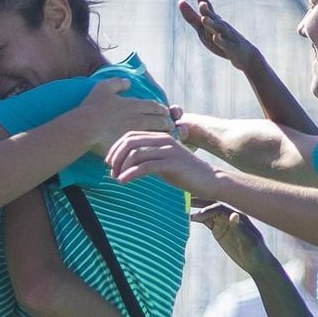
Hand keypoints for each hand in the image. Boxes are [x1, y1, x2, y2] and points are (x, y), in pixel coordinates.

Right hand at [79, 79, 172, 153]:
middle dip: (167, 122)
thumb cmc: (92, 107)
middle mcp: (139, 118)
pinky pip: (148, 145)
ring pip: (157, 133)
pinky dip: (154, 145)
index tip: (165, 112)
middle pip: (161, 120)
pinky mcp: (133, 145)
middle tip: (170, 126)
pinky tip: (155, 147)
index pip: (155, 106)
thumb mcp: (103, 88)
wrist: (86, 127)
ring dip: (164, 134)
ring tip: (167, 137)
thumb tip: (128, 82)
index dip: (162, 109)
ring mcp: (137, 133)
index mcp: (134, 104)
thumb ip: (117, 83)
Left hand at [105, 131, 219, 195]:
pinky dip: (130, 174)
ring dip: (121, 167)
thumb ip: (148, 157)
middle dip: (116, 156)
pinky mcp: (172, 163)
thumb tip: (126, 163)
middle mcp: (163, 140)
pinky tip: (123, 181)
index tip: (109, 161)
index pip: (130, 135)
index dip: (116, 147)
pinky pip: (145, 167)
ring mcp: (168, 151)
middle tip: (110, 169)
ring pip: (136, 154)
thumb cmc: (184, 172)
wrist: (209, 180)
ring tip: (116, 178)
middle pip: (130, 142)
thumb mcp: (163, 161)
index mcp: (160, 136)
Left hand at [178, 0, 263, 72]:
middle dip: (207, 11)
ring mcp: (228, 36)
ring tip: (204, 19)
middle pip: (213, 18)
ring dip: (212, 24)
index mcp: (215, 21)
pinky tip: (215, 37)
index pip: (209, 10)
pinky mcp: (232, 48)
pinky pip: (226, 44)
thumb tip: (180, 1)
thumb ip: (192, 17)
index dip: (204, 2)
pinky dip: (221, 41)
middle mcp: (222, 26)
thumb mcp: (204, 29)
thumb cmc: (222, 40)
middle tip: (202, 4)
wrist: (244, 55)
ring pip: (219, 29)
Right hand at [190, 202, 274, 275]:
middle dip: (199, 201)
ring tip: (181, 208)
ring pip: (207, 211)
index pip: (220, 208)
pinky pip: (206, 221)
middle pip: (212, 204)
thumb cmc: (256, 252)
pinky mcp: (219, 230)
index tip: (196, 216)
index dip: (208, 210)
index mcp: (239, 215)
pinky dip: (197, 218)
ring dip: (196, 208)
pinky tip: (187, 218)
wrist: (257, 263)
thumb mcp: (249, 241)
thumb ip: (240, 228)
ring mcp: (224, 222)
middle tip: (184, 199)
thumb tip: (233, 215)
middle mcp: (230, 215)